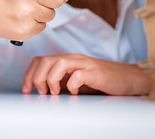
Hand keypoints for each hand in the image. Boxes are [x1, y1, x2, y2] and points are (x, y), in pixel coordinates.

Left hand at [22, 53, 152, 95]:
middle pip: (46, 60)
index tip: (26, 91)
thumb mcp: (76, 83)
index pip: (40, 60)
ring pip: (59, 63)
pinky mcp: (97, 73)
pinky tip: (74, 93)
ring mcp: (85, 64)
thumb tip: (40, 94)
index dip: (29, 74)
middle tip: (41, 93)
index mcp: (66, 61)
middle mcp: (74, 59)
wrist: (128, 80)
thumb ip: (60, 84)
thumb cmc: (101, 83)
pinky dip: (72, 85)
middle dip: (37, 78)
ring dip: (51, 79)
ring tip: (53, 93)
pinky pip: (79, 75)